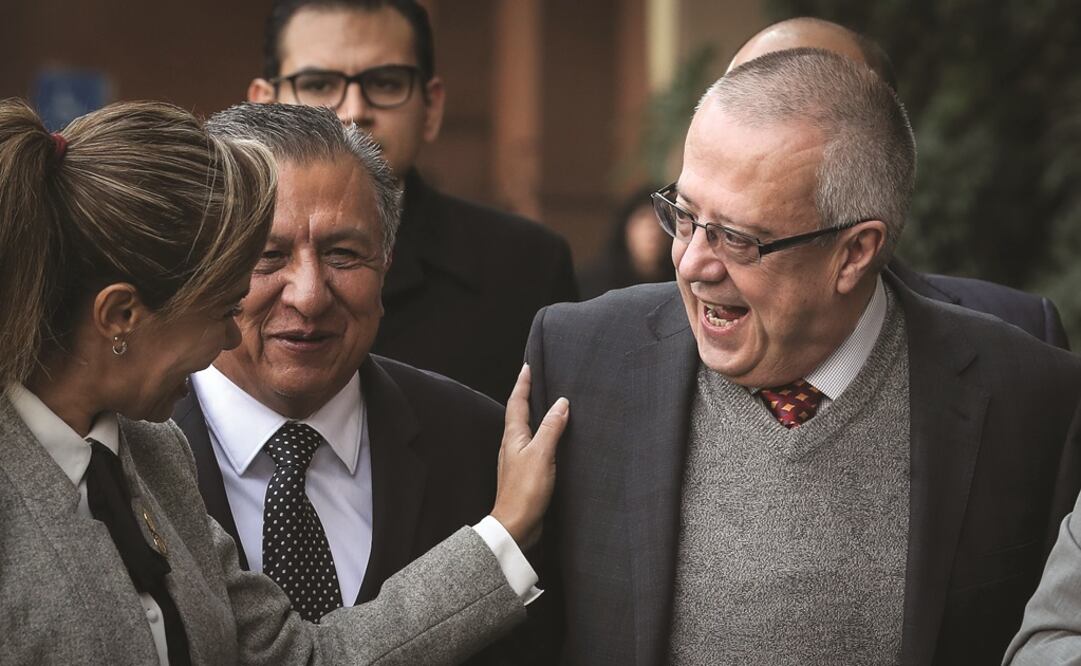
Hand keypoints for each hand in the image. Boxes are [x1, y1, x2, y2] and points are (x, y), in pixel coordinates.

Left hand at [490, 364, 568, 549]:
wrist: (515, 526)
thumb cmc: (525, 491)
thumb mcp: (541, 455)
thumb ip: (551, 428)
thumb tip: (562, 403)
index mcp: (513, 437)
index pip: (518, 402)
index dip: (523, 384)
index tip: (527, 367)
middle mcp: (512, 445)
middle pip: (518, 414)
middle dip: (526, 396)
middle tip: (535, 380)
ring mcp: (517, 460)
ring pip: (526, 430)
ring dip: (534, 415)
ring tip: (545, 405)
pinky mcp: (526, 474)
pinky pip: (534, 446)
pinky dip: (541, 435)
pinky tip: (551, 440)